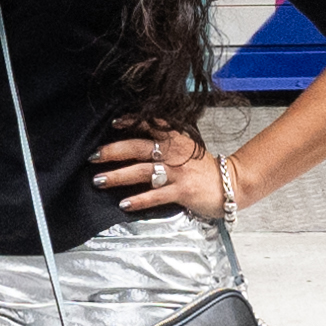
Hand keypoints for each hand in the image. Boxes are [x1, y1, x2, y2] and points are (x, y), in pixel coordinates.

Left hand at [88, 117, 235, 220]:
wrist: (231, 184)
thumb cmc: (204, 169)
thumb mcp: (187, 149)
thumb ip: (167, 143)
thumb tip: (139, 141)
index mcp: (176, 139)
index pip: (150, 124)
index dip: (131, 122)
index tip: (113, 123)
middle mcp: (175, 153)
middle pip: (138, 148)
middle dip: (113, 151)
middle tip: (94, 156)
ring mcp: (178, 172)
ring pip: (143, 171)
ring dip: (119, 176)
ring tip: (100, 180)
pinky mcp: (182, 191)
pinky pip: (156, 195)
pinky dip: (139, 199)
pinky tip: (124, 203)